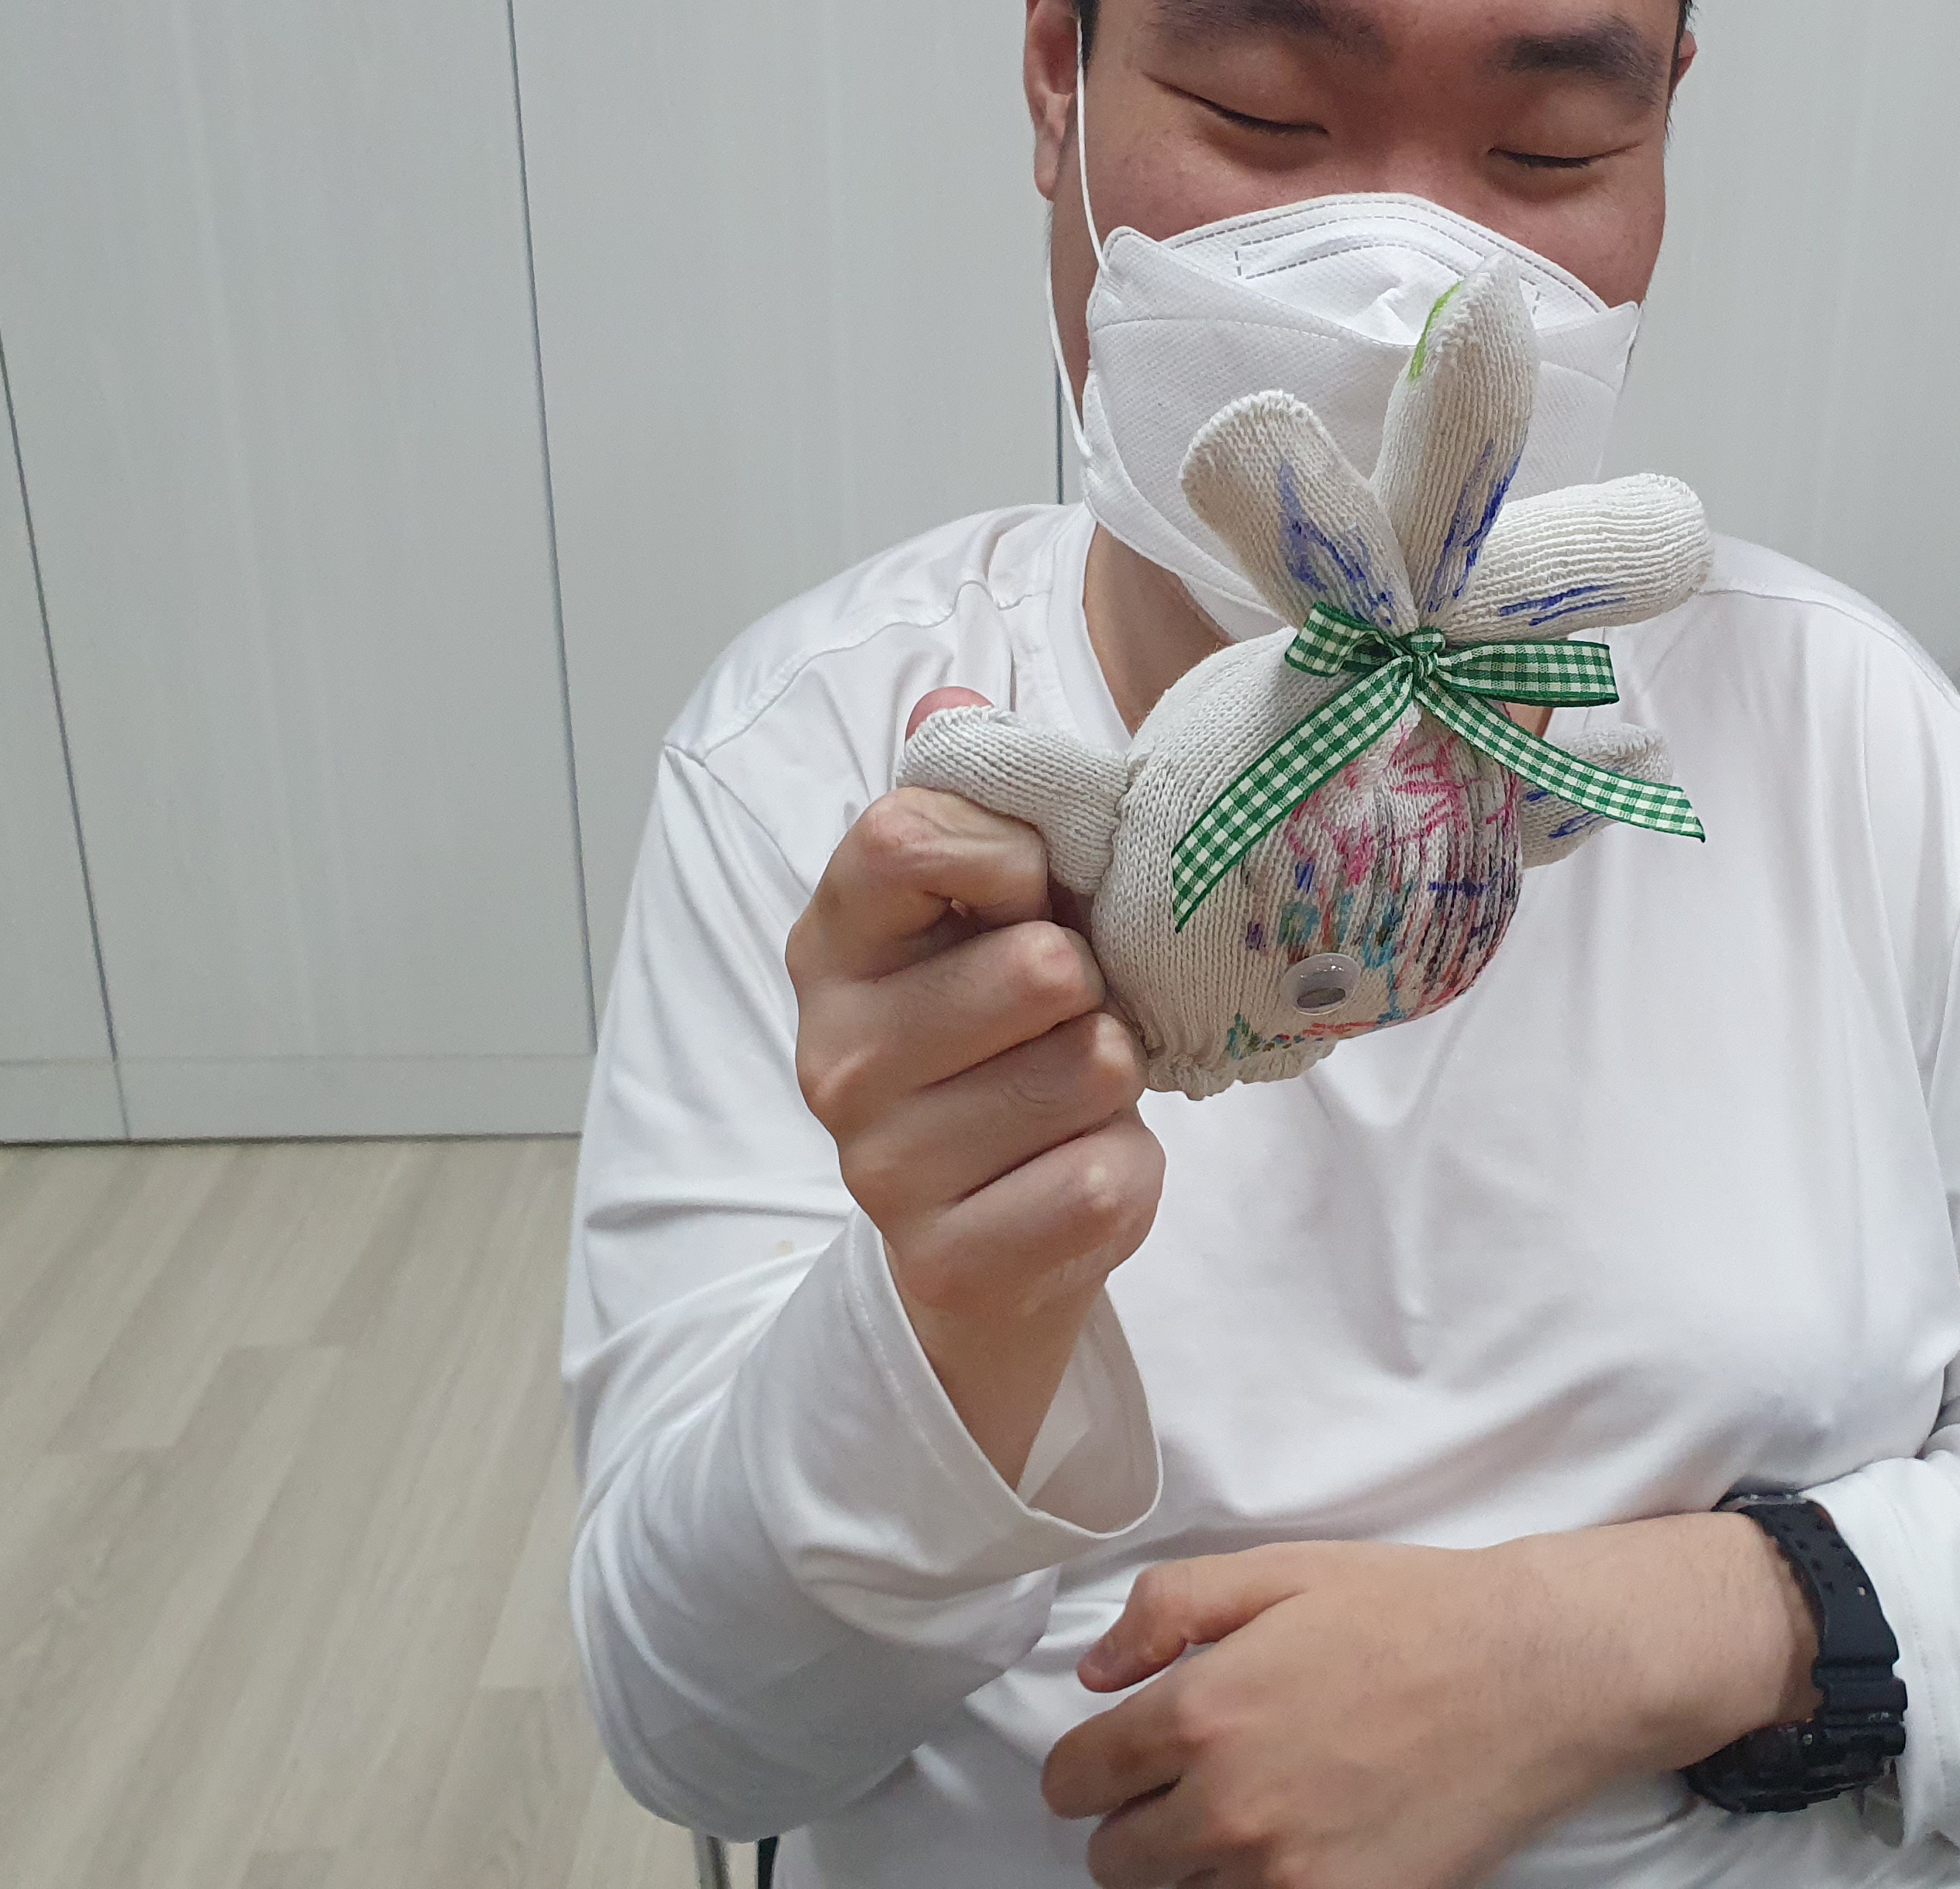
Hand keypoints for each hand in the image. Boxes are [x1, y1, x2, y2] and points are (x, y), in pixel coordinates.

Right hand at [787, 687, 1161, 1484]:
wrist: (989, 1249)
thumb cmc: (1004, 1045)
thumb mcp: (991, 917)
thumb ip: (978, 806)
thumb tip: (954, 699)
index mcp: (833, 944)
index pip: (908, 834)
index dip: (1012, 854)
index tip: (1032, 892)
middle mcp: (833, 1054)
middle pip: (1037, 963)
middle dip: (1093, 987)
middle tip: (1068, 1019)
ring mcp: (880, 1169)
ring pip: (1090, 1068)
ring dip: (1116, 1079)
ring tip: (1071, 1097)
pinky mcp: (949, 1259)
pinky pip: (1108, 1178)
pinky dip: (1126, 1170)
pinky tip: (1072, 1173)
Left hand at [1042, 1517, 1817, 1887]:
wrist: (1536, 1675)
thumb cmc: (1412, 1614)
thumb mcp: (1280, 1571)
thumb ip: (1166, 1610)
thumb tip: (1094, 1673)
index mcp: (1199, 1713)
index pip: (1075, 1781)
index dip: (1090, 1766)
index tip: (1120, 1758)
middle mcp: (1227, 1808)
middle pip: (1114, 1860)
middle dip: (1138, 1820)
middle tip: (1192, 1783)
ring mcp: (1284, 1876)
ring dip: (1193, 1866)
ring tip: (1253, 1813)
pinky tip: (1296, 1847)